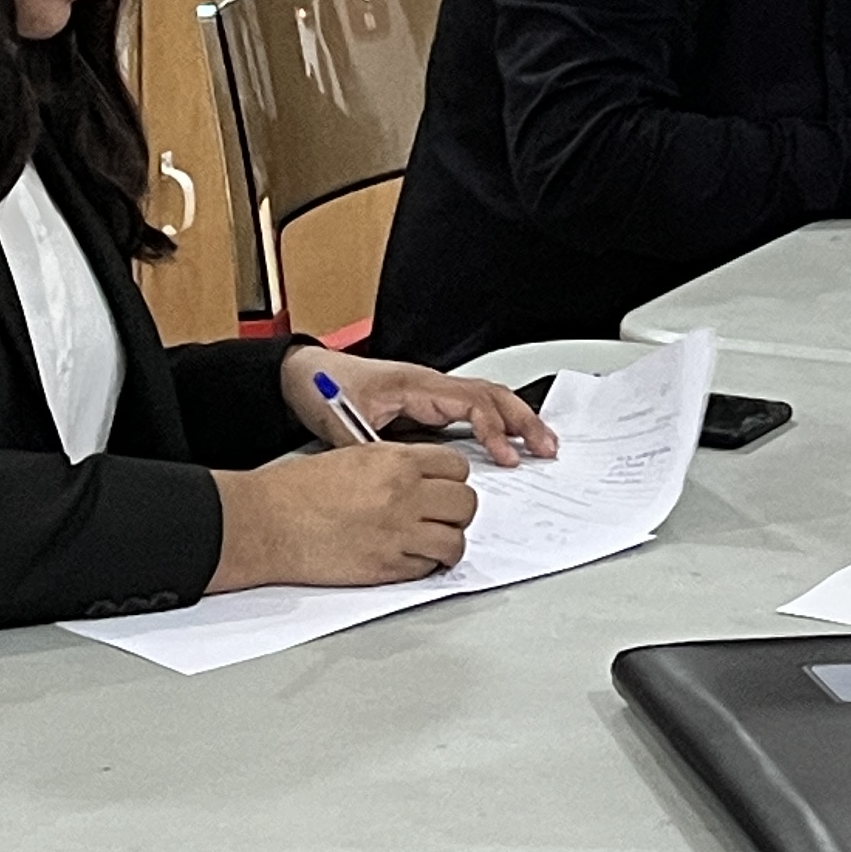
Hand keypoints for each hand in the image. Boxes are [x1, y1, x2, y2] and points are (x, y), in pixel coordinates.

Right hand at [207, 443, 477, 590]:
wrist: (266, 523)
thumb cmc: (295, 490)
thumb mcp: (353, 457)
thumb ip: (394, 465)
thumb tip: (423, 478)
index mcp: (395, 462)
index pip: (457, 467)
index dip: (452, 478)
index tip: (445, 486)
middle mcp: (403, 496)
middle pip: (465, 503)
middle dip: (456, 510)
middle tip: (442, 515)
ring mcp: (398, 534)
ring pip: (455, 541)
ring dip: (447, 542)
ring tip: (432, 542)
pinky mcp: (386, 567)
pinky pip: (428, 569)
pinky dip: (425, 565)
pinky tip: (410, 557)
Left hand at [290, 343, 555, 462]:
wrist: (303, 374)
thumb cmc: (323, 389)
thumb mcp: (345, 426)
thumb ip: (376, 451)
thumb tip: (401, 477)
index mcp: (417, 385)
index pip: (472, 403)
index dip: (494, 431)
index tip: (506, 458)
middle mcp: (430, 384)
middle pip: (492, 395)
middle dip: (523, 421)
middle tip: (547, 448)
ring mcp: (431, 391)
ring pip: (487, 399)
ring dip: (516, 419)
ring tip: (540, 444)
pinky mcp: (426, 402)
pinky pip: (472, 407)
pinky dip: (497, 421)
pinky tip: (508, 440)